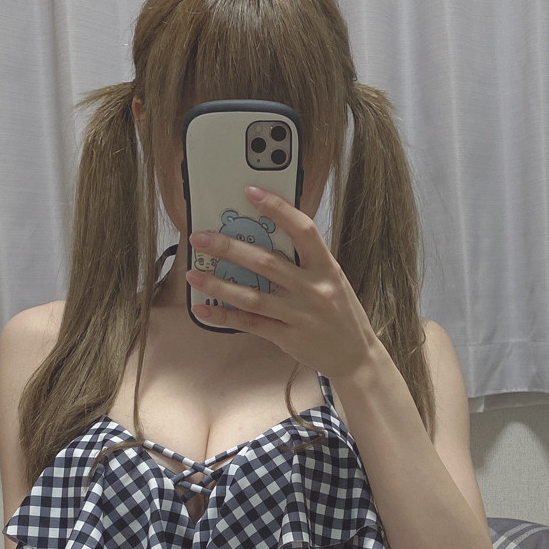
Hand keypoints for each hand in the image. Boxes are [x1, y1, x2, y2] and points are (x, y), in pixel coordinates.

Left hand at [185, 185, 381, 379]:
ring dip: (219, 284)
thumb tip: (266, 236)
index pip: (303, 230)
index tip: (251, 192)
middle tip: (200, 237)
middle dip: (229, 248)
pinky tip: (203, 308)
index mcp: (327, 267)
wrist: (356, 356)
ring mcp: (300, 315)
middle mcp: (314, 289)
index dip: (277, 208)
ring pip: (252, 297)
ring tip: (193, 273)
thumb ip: (305, 261)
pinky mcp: (288, 338)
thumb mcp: (332, 279)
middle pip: (266, 263)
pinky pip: (251, 325)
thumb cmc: (341, 313)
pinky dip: (224, 316)